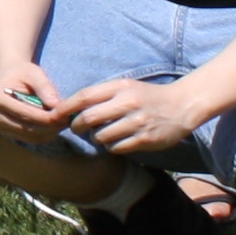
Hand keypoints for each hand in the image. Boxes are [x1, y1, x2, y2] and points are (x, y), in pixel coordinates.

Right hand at [0, 59, 68, 141]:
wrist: (8, 75)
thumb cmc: (22, 73)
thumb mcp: (34, 73)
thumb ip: (45, 87)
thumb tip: (56, 105)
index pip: (27, 115)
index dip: (48, 118)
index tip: (66, 115)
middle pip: (29, 128)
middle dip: (51, 127)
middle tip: (68, 121)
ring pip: (31, 137)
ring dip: (50, 133)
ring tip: (62, 123)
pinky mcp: (6, 132)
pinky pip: (30, 139)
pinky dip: (44, 135)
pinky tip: (54, 126)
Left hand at [56, 75, 203, 155]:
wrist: (180, 106)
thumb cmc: (146, 96)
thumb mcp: (125, 87)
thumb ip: (101, 95)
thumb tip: (71, 107)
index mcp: (120, 87)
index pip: (85, 96)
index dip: (66, 107)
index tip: (55, 114)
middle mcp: (127, 103)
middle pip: (89, 118)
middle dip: (76, 126)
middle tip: (75, 128)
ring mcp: (137, 122)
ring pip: (101, 136)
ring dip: (95, 138)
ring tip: (99, 134)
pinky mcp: (146, 139)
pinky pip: (117, 147)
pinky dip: (111, 147)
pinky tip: (115, 141)